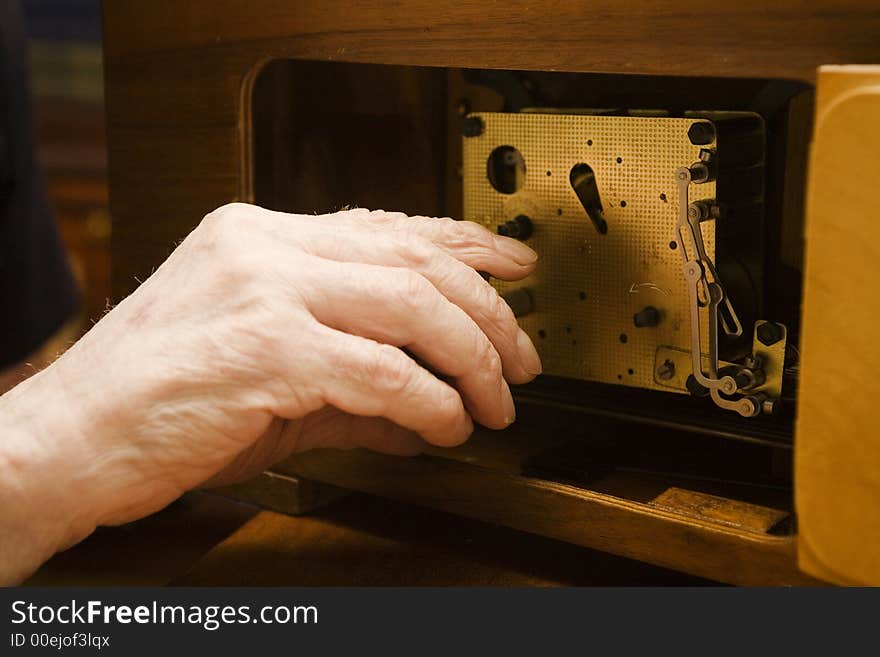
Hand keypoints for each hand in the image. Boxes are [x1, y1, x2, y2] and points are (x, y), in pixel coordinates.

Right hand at [0, 203, 539, 578]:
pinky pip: (383, 372)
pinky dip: (430, 403)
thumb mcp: (267, 374)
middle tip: (522, 360)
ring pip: (414, 305)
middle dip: (490, 312)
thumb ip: (353, 383)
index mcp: (262, 236)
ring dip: (473, 358)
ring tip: (496, 401)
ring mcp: (266, 292)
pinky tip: (445, 427)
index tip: (515, 265)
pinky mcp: (266, 349)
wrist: (69, 439)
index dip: (468, 242)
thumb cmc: (157, 401)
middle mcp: (267, 248)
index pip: (391, 227)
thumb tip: (425, 404)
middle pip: (419, 260)